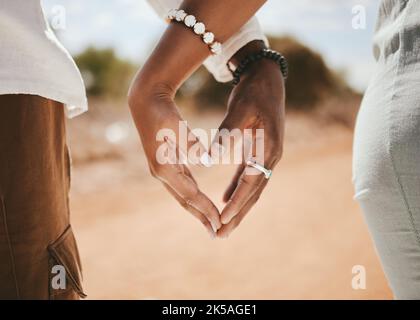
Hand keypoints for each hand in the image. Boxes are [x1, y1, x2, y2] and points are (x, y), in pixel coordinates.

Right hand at [128, 81, 221, 237]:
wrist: (146, 102)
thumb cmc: (162, 112)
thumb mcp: (177, 126)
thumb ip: (191, 144)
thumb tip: (206, 160)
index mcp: (164, 167)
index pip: (190, 193)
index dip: (205, 208)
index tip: (219, 221)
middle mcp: (162, 173)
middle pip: (186, 200)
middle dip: (202, 217)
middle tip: (217, 233)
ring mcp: (163, 170)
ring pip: (184, 195)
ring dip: (198, 209)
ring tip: (211, 223)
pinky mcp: (167, 164)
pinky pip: (183, 185)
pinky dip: (194, 196)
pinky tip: (202, 203)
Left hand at [214, 58, 285, 237]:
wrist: (266, 79)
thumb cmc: (253, 92)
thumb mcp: (240, 109)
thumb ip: (226, 134)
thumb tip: (209, 157)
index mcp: (268, 149)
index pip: (251, 182)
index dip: (237, 201)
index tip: (222, 218)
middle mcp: (270, 156)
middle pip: (253, 193)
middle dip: (238, 214)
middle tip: (222, 235)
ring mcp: (265, 155)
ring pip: (251, 188)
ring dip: (238, 206)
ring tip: (224, 225)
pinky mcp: (258, 151)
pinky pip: (247, 175)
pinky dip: (237, 188)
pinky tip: (225, 198)